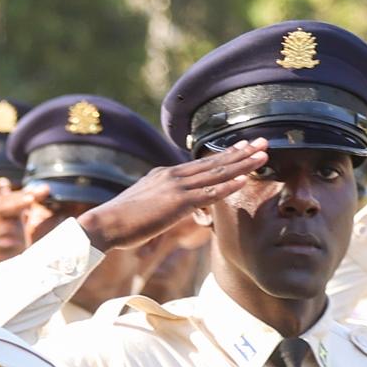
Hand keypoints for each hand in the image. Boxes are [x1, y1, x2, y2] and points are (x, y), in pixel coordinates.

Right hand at [74, 142, 264, 252]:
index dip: (224, 154)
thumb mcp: (142, 203)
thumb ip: (158, 199)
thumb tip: (167, 205)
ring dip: (242, 164)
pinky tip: (244, 180)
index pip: (200, 164)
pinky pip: (209, 193)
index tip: (242, 146)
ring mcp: (175, 187)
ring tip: (263, 156)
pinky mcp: (177, 203)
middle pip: (213, 163)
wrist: (103, 224)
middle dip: (240, 152)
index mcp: (163, 174)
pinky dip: (228, 186)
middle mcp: (171, 175)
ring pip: (216, 174)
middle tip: (262, 142)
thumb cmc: (119, 220)